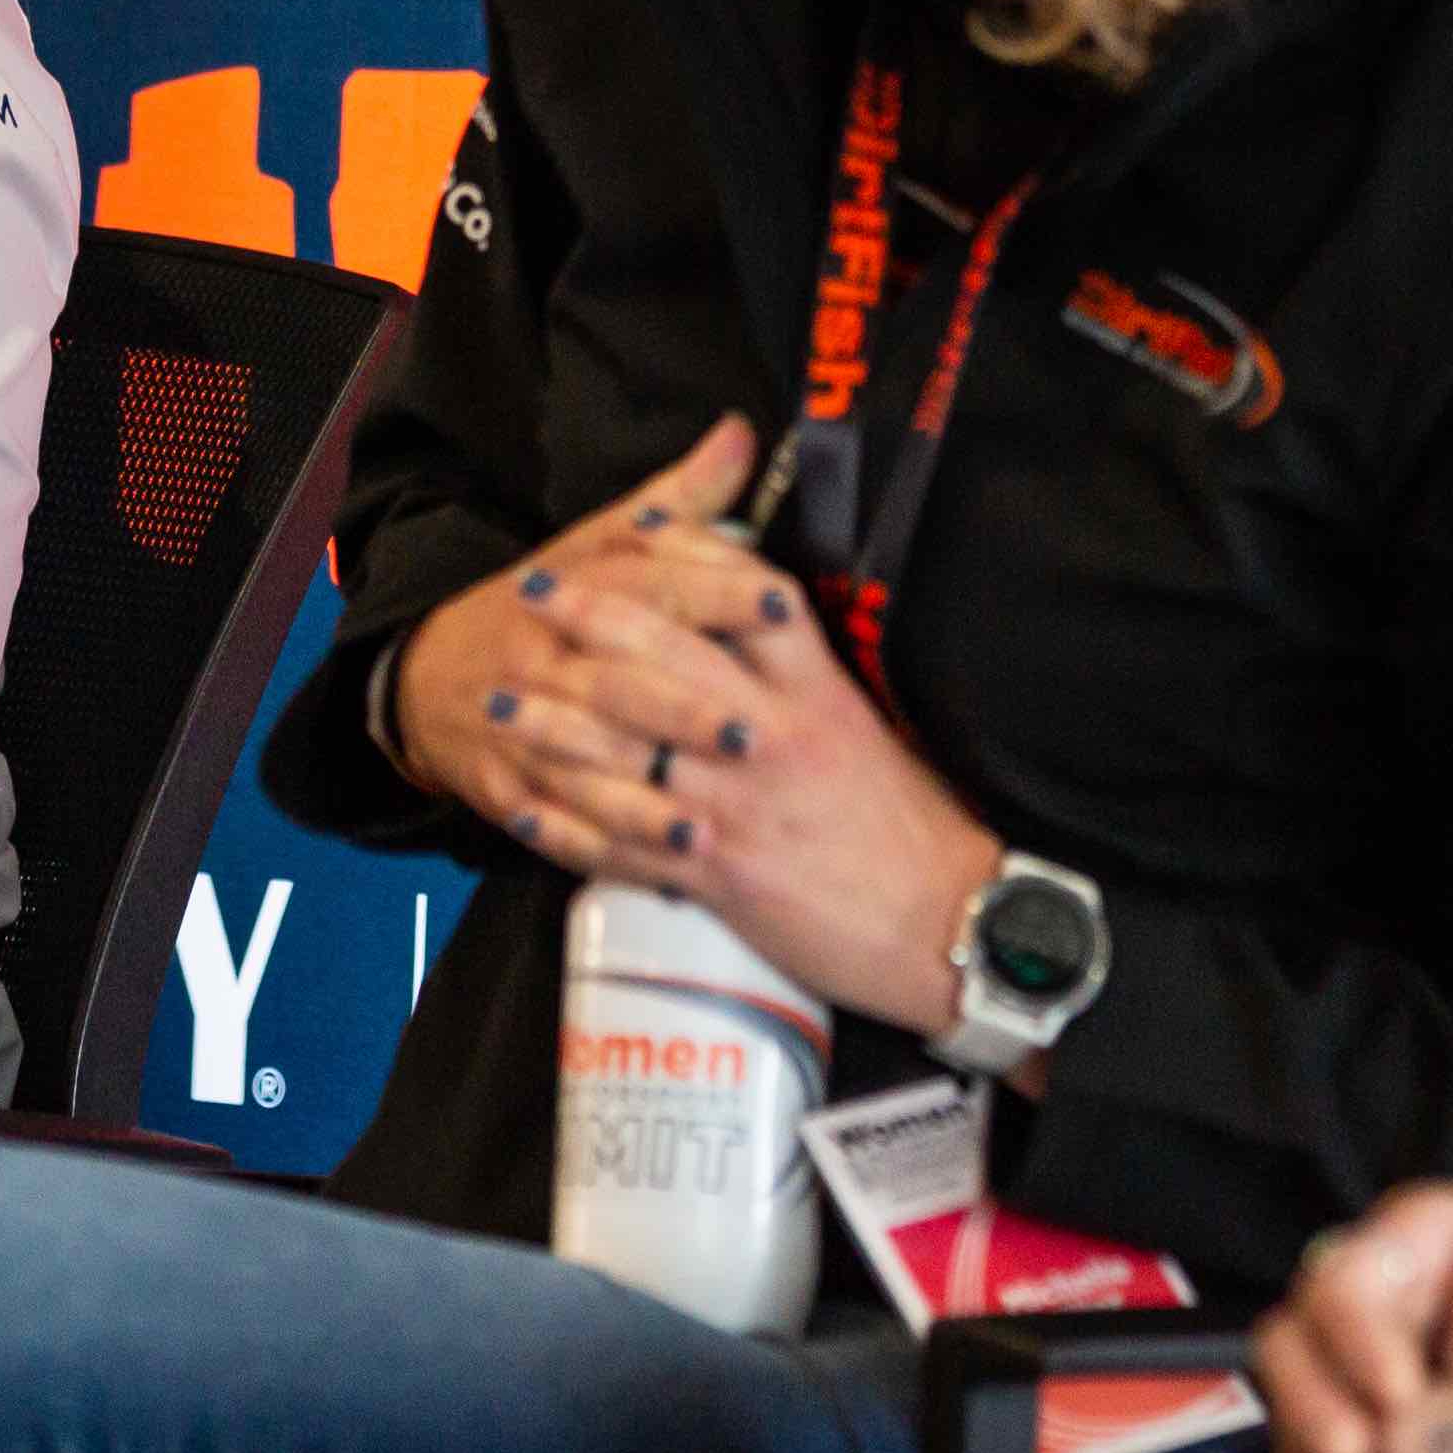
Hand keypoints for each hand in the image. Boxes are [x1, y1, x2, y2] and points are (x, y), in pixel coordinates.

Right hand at [392, 420, 770, 826]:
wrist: (431, 672)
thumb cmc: (547, 603)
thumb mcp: (605, 541)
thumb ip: (682, 498)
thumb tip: (743, 432)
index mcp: (579, 588)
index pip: (652, 584)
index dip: (717, 590)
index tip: (780, 604)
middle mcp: (546, 657)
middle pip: (616, 682)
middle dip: (685, 711)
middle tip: (758, 738)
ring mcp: (522, 729)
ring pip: (584, 768)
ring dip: (644, 804)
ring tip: (711, 830)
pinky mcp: (507, 790)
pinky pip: (558, 827)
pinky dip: (606, 853)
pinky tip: (660, 875)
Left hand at [397, 418, 1005, 1034]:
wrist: (951, 922)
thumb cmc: (913, 826)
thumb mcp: (867, 725)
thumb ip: (806, 674)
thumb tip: (761, 620)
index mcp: (817, 692)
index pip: (744, 596)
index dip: (683, 556)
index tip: (629, 529)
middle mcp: (772, 736)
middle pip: (666, 656)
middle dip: (590, 620)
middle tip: (535, 593)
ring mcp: (741, 806)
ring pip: (628, 751)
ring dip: (554, 725)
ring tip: (500, 705)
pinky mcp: (722, 876)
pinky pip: (625, 846)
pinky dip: (569, 829)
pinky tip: (525, 813)